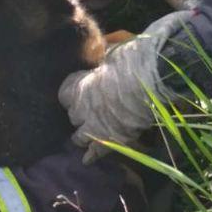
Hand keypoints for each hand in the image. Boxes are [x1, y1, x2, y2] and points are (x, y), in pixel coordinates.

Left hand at [58, 10, 192, 161]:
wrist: (147, 84)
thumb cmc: (130, 63)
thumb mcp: (111, 55)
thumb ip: (104, 60)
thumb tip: (106, 52)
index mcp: (78, 86)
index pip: (64, 94)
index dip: (72, 93)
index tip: (78, 91)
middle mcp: (80, 109)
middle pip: (73, 116)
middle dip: (79, 114)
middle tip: (87, 113)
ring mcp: (93, 127)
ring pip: (79, 137)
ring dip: (82, 135)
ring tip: (84, 136)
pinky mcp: (108, 141)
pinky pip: (95, 152)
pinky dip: (92, 155)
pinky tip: (87, 160)